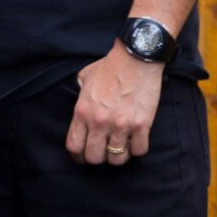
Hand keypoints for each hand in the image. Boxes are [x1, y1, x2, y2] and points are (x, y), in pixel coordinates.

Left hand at [66, 42, 164, 165]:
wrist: (136, 57)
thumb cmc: (110, 66)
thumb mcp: (85, 79)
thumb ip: (80, 98)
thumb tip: (81, 109)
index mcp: (83, 112)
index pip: (74, 147)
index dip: (78, 156)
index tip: (84, 155)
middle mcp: (100, 122)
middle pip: (94, 158)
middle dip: (98, 158)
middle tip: (104, 151)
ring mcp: (121, 125)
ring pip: (117, 159)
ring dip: (118, 156)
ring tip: (121, 147)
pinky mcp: (142, 125)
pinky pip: (139, 151)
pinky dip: (138, 149)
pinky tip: (136, 140)